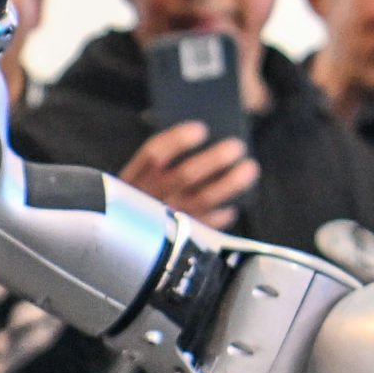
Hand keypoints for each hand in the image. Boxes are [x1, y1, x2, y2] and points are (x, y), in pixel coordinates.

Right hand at [121, 118, 255, 228]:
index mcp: (133, 179)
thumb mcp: (136, 180)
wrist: (123, 243)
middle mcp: (148, 199)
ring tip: (249, 168)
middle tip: (236, 146)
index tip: (201, 128)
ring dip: (229, 183)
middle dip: (213, 159)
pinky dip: (222, 215)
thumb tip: (203, 136)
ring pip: (202, 199)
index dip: (177, 140)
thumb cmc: (139, 198)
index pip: (153, 154)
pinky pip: (207, 226)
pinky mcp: (179, 237)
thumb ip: (161, 161)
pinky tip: (233, 206)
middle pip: (184, 175)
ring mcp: (165, 220)